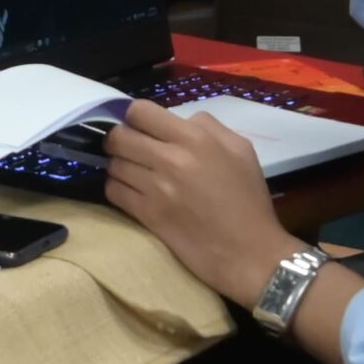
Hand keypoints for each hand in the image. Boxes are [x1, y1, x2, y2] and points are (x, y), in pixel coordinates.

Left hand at [103, 99, 301, 307]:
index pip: (140, 111)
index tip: (141, 127)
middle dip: (120, 140)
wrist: (250, 253)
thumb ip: (209, 126)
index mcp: (195, 137)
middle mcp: (171, 158)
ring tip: (133, 173)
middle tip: (130, 149)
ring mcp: (156, 188)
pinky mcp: (147, 215)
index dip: (135, 117)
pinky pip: (113, 191)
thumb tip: (180, 120)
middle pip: (118, 137)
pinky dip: (117, 188)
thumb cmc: (248, 200)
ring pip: (113, 165)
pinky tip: (131, 192)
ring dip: (119, 166)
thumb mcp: (241, 149)